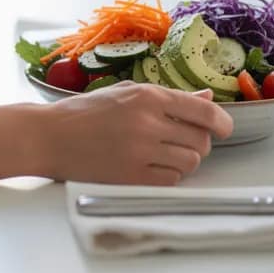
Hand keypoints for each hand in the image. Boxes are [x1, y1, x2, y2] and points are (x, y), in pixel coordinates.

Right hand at [39, 82, 234, 185]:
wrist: (48, 136)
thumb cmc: (84, 112)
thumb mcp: (126, 92)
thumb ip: (168, 97)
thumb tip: (206, 99)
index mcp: (147, 96)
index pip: (203, 111)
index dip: (222, 121)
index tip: (225, 127)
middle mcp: (147, 123)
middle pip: (200, 140)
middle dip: (199, 142)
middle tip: (184, 140)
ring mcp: (140, 152)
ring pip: (190, 162)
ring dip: (185, 160)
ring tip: (166, 154)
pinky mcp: (131, 177)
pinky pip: (172, 180)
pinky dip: (170, 175)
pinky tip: (154, 166)